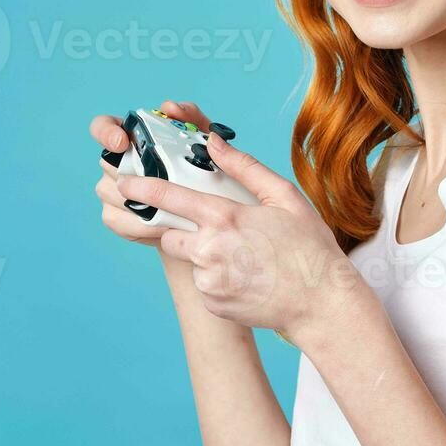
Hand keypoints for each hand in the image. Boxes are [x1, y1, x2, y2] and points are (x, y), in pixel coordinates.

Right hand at [89, 99, 212, 245]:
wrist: (207, 215)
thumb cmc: (204, 170)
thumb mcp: (204, 141)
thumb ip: (191, 117)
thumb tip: (170, 107)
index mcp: (133, 137)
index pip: (103, 126)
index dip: (106, 132)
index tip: (121, 143)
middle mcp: (117, 161)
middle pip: (107, 162)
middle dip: (132, 173)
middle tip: (160, 183)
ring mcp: (112, 189)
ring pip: (111, 192)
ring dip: (139, 202)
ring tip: (170, 209)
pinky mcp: (115, 217)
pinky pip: (116, 220)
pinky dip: (140, 226)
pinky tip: (162, 226)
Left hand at [113, 129, 364, 342]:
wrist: (321, 303)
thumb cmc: (308, 247)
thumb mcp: (284, 197)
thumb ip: (244, 167)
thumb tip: (214, 142)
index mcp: (224, 217)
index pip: (169, 197)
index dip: (142, 188)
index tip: (124, 183)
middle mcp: (208, 250)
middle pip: (169, 232)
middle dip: (178, 227)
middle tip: (213, 229)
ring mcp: (208, 280)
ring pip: (190, 259)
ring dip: (205, 254)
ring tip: (245, 257)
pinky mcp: (212, 302)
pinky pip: (204, 284)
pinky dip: (218, 278)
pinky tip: (248, 276)